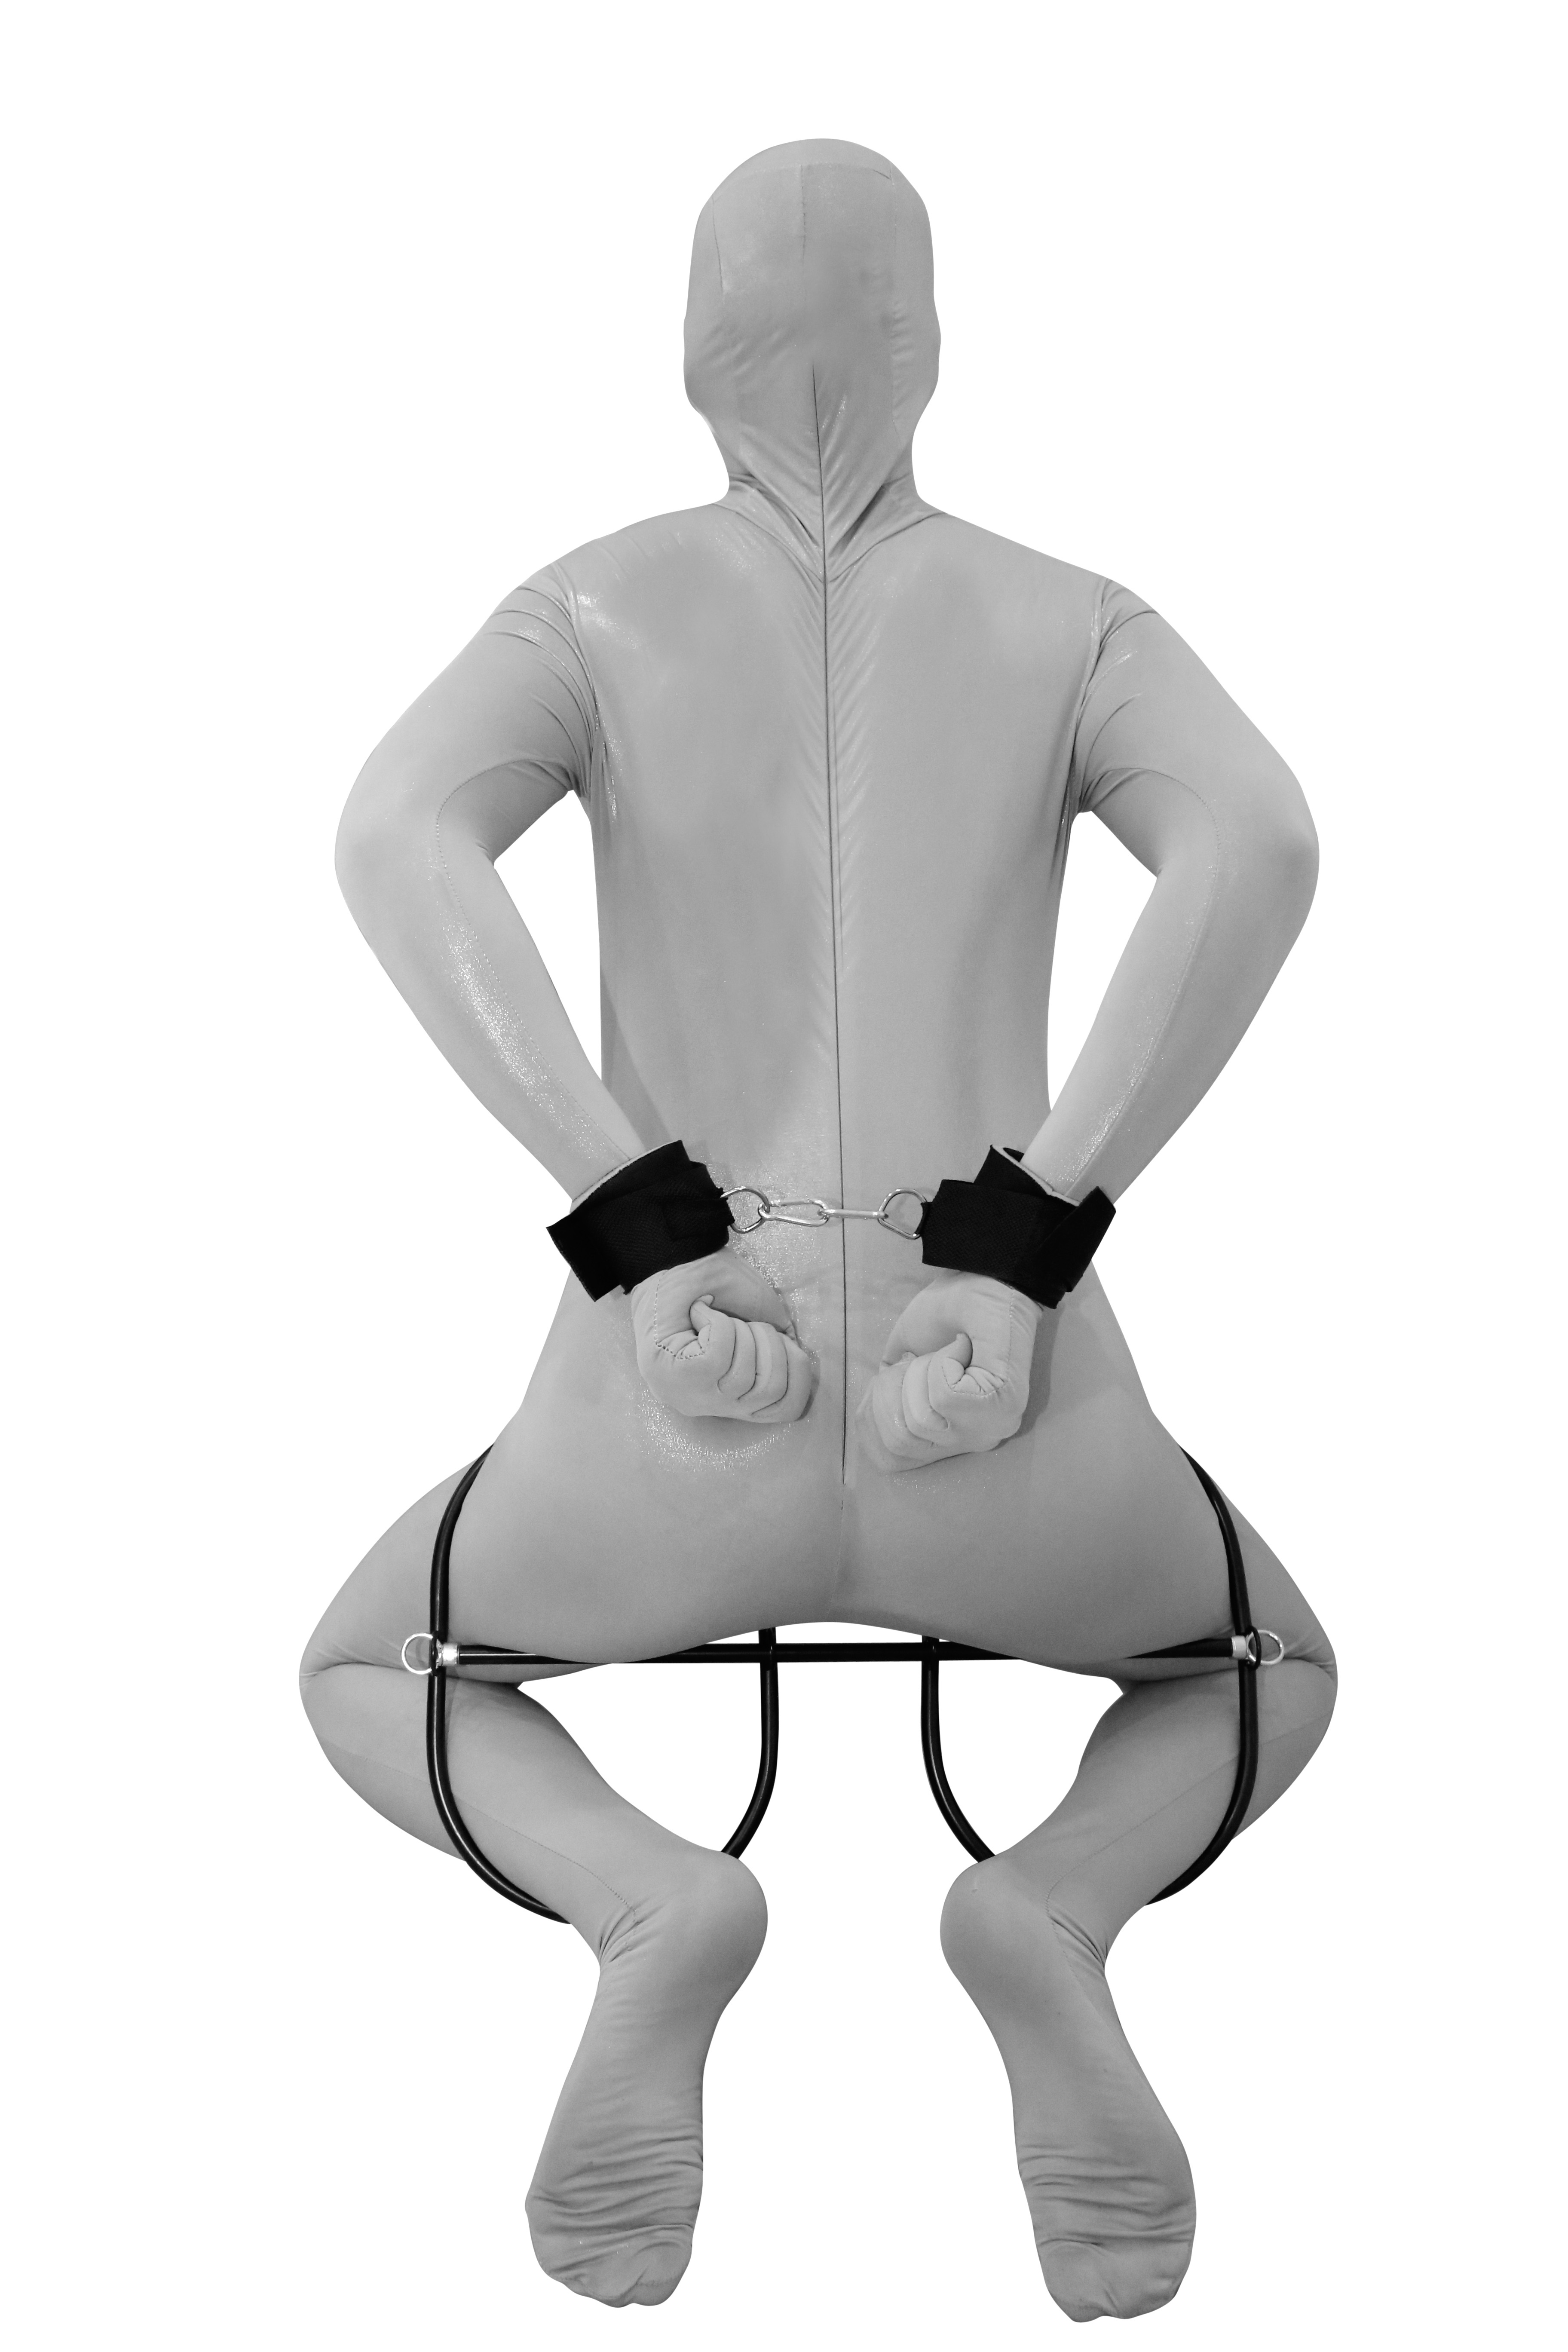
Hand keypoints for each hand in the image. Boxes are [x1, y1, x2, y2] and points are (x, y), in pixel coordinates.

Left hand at [631, 1248, 815, 1423]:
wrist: (678, 1256)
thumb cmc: (720, 1285)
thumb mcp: (766, 1319)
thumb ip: (784, 1351)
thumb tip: (800, 1368)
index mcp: (735, 1394)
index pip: (786, 1411)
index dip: (799, 1375)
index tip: (783, 1341)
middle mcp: (712, 1404)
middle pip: (770, 1390)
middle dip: (767, 1343)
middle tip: (743, 1322)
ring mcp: (690, 1396)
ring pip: (741, 1376)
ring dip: (738, 1330)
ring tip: (716, 1316)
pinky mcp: (673, 1378)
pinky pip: (716, 1357)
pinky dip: (716, 1325)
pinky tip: (698, 1316)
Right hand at [857, 1273, 1040, 1470]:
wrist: (983, 1280)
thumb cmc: (946, 1315)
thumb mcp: (899, 1360)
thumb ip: (885, 1396)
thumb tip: (870, 1416)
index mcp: (950, 1437)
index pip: (891, 1458)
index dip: (876, 1414)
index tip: (898, 1371)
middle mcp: (973, 1442)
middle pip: (900, 1439)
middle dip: (897, 1387)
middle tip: (926, 1357)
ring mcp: (990, 1428)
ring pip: (921, 1421)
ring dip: (922, 1372)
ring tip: (950, 1351)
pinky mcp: (1001, 1406)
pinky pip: (944, 1397)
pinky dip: (943, 1362)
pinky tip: (965, 1349)